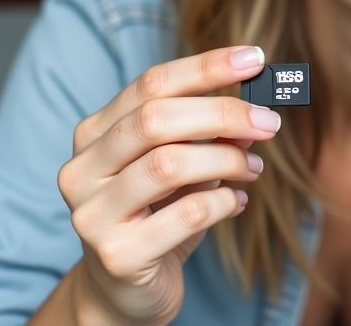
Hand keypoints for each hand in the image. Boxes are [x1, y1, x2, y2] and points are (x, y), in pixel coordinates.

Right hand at [55, 46, 281, 325]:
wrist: (126, 292)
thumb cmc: (157, 216)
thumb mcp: (182, 167)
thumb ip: (207, 135)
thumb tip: (254, 111)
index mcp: (93, 134)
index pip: (150, 84)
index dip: (205, 67)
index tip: (255, 58)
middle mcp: (82, 170)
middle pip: (155, 119)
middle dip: (222, 113)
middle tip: (269, 122)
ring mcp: (92, 214)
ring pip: (168, 164)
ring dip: (226, 159)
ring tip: (253, 167)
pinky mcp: (117, 255)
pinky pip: (186, 215)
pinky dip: (223, 202)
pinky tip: (237, 203)